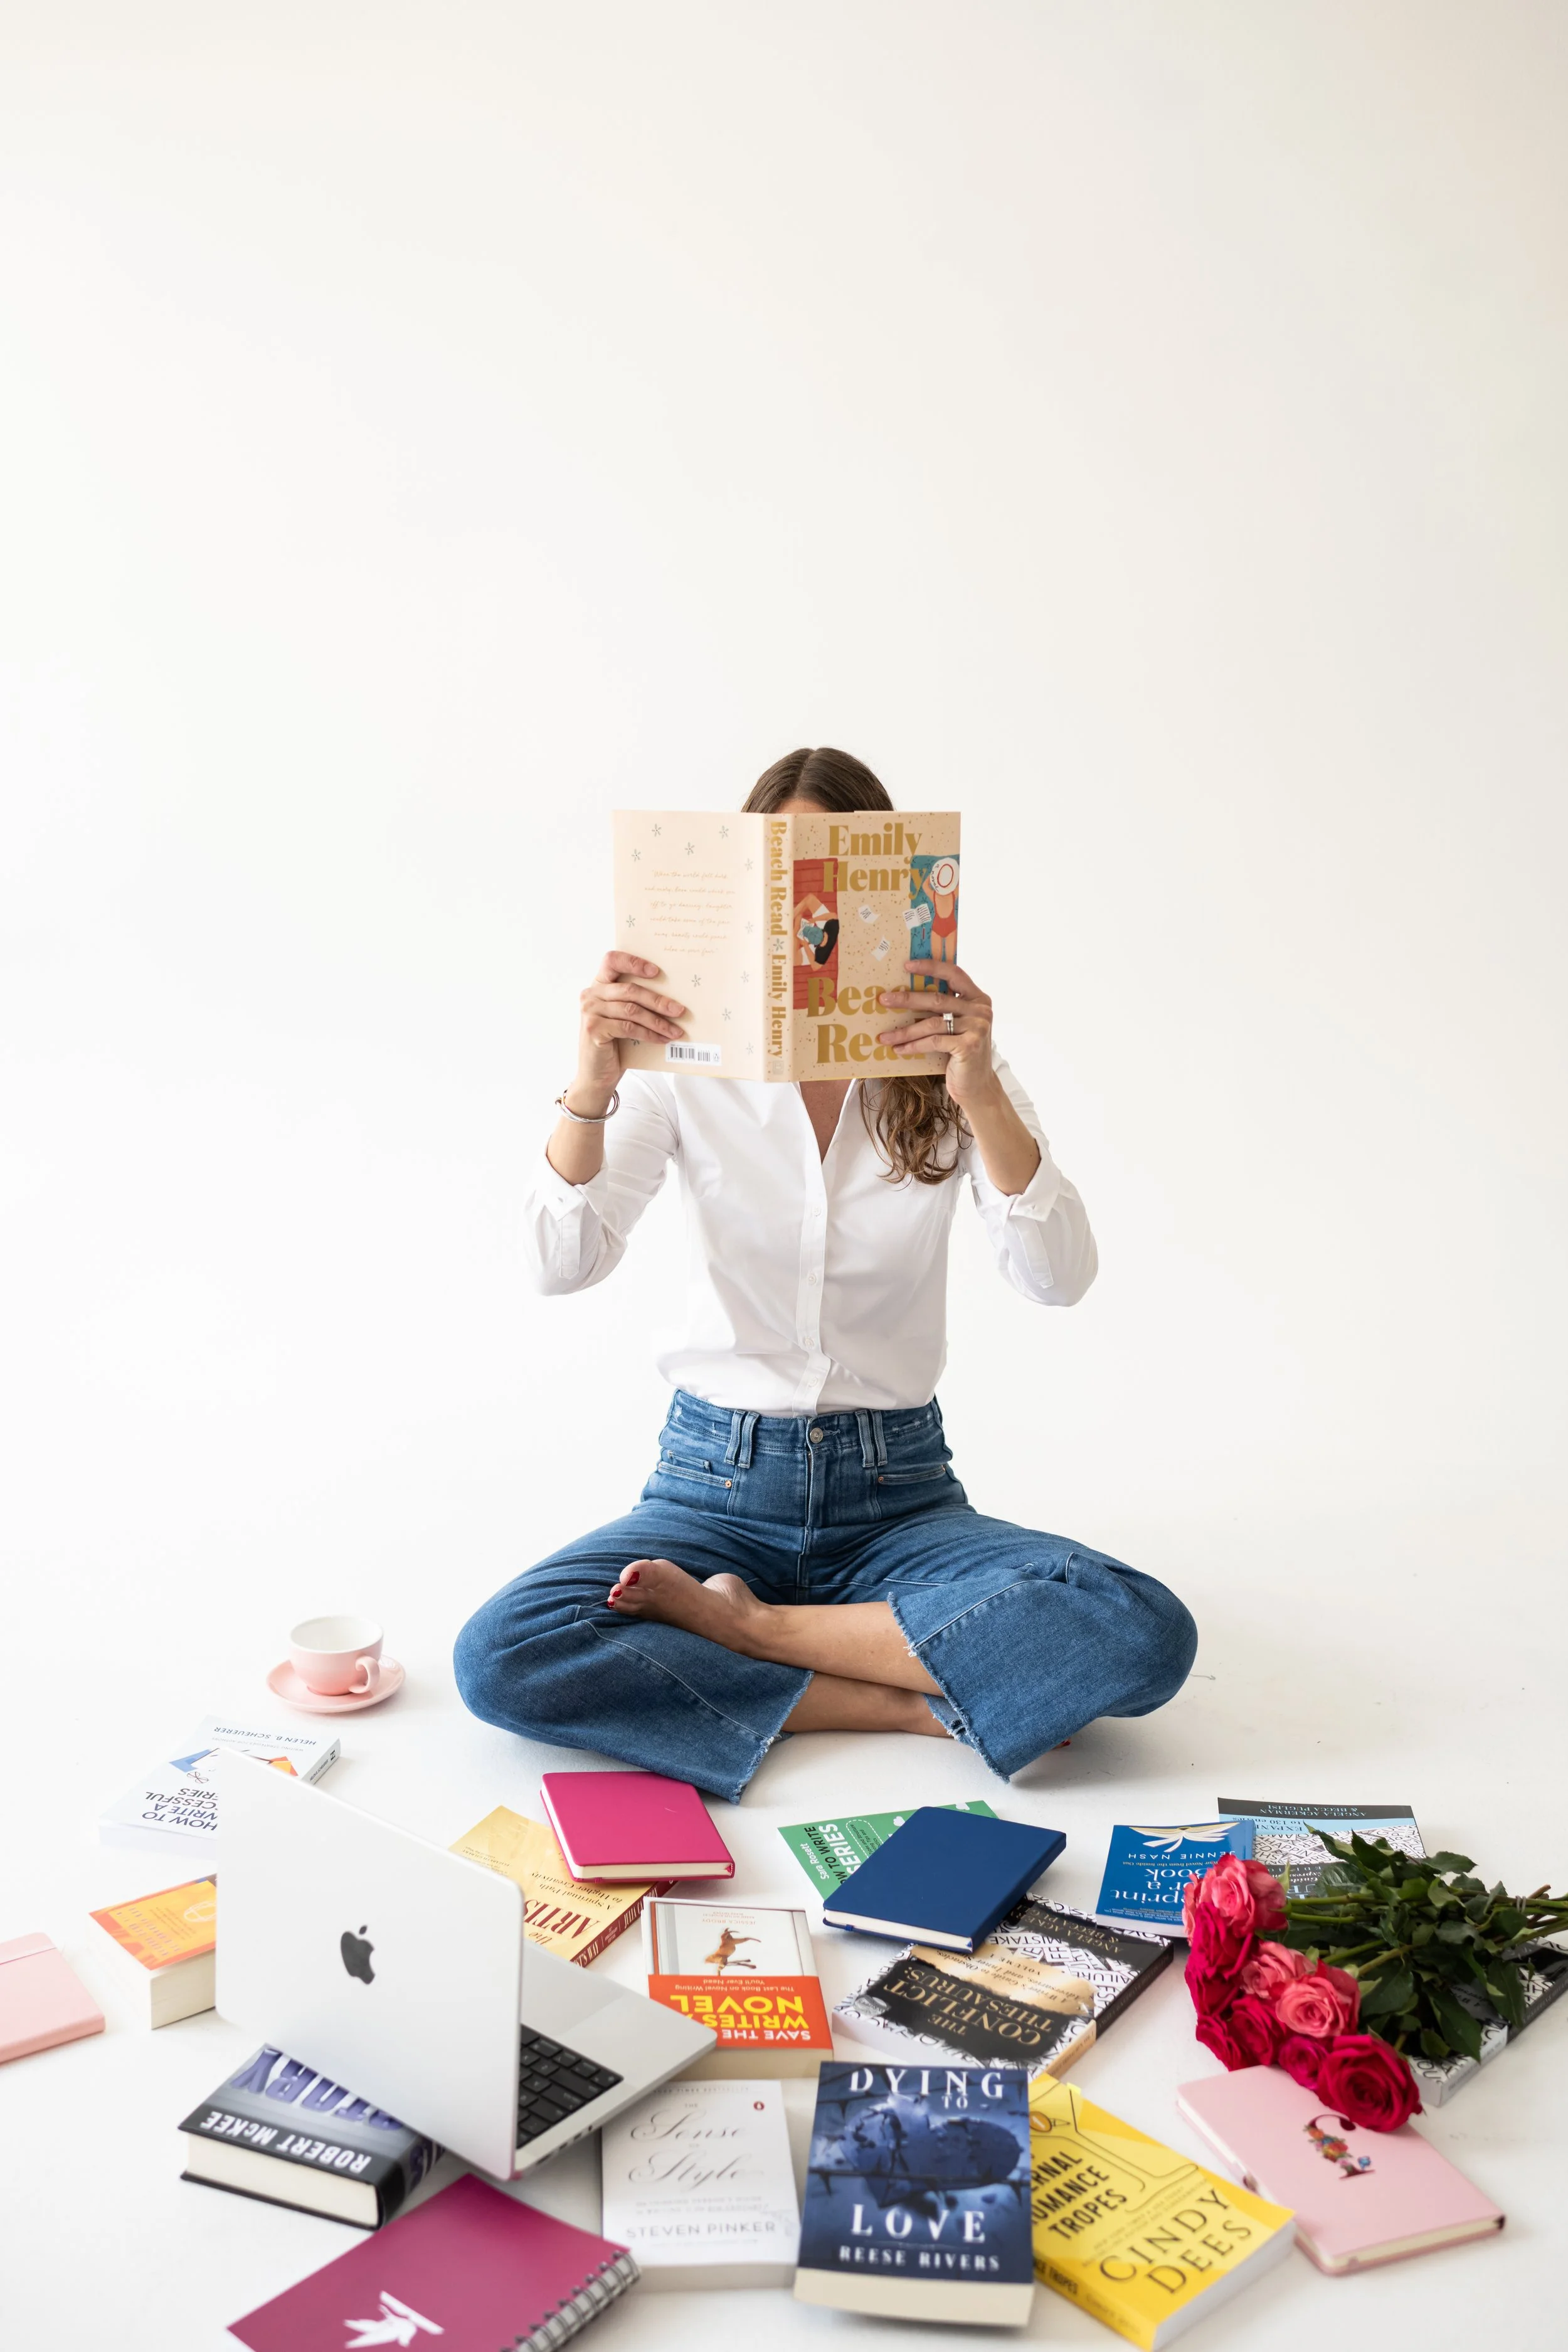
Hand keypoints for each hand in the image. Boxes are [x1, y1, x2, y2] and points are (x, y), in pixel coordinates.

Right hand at [570, 951, 687, 1104]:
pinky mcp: (594, 1029)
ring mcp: (590, 1011)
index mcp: (598, 985)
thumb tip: (670, 997)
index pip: (612, 960)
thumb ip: (633, 1003)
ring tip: (676, 1030)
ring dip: (658, 1021)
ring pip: (632, 1010)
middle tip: (679, 1010)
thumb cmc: (613, 1045)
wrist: (596, 1075)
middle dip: (658, 1000)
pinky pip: (629, 1027)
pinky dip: (649, 1034)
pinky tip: (662, 1039)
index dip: (634, 962)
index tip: (656, 971)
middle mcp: (590, 995)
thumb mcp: (622, 1018)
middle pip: (630, 990)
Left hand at [876, 961, 999, 1110]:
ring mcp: (977, 1027)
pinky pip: (933, 1041)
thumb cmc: (960, 1054)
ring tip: (884, 1036)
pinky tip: (898, 1049)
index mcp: (978, 998)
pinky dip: (913, 1045)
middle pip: (937, 999)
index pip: (954, 973)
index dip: (930, 967)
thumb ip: (944, 1010)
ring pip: (932, 1022)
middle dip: (907, 999)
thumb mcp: (955, 1026)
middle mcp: (981, 1009)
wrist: (977, 1086)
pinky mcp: (969, 1045)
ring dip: (904, 1030)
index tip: (907, 965)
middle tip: (883, 1000)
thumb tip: (906, 995)